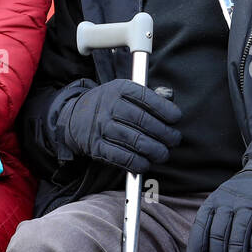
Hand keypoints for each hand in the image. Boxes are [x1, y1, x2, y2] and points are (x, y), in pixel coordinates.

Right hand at [63, 79, 181, 172]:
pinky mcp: (97, 147)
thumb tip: (170, 97)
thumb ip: (151, 95)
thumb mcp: (127, 91)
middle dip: (165, 134)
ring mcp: (102, 127)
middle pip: (144, 121)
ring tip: (163, 154)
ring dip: (155, 151)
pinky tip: (146, 163)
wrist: (75, 117)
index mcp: (120, 89)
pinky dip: (137, 163)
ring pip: (135, 141)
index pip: (147, 98)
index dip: (166, 110)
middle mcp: (109, 106)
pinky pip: (122, 157)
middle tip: (174, 140)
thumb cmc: (111, 104)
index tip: (176, 118)